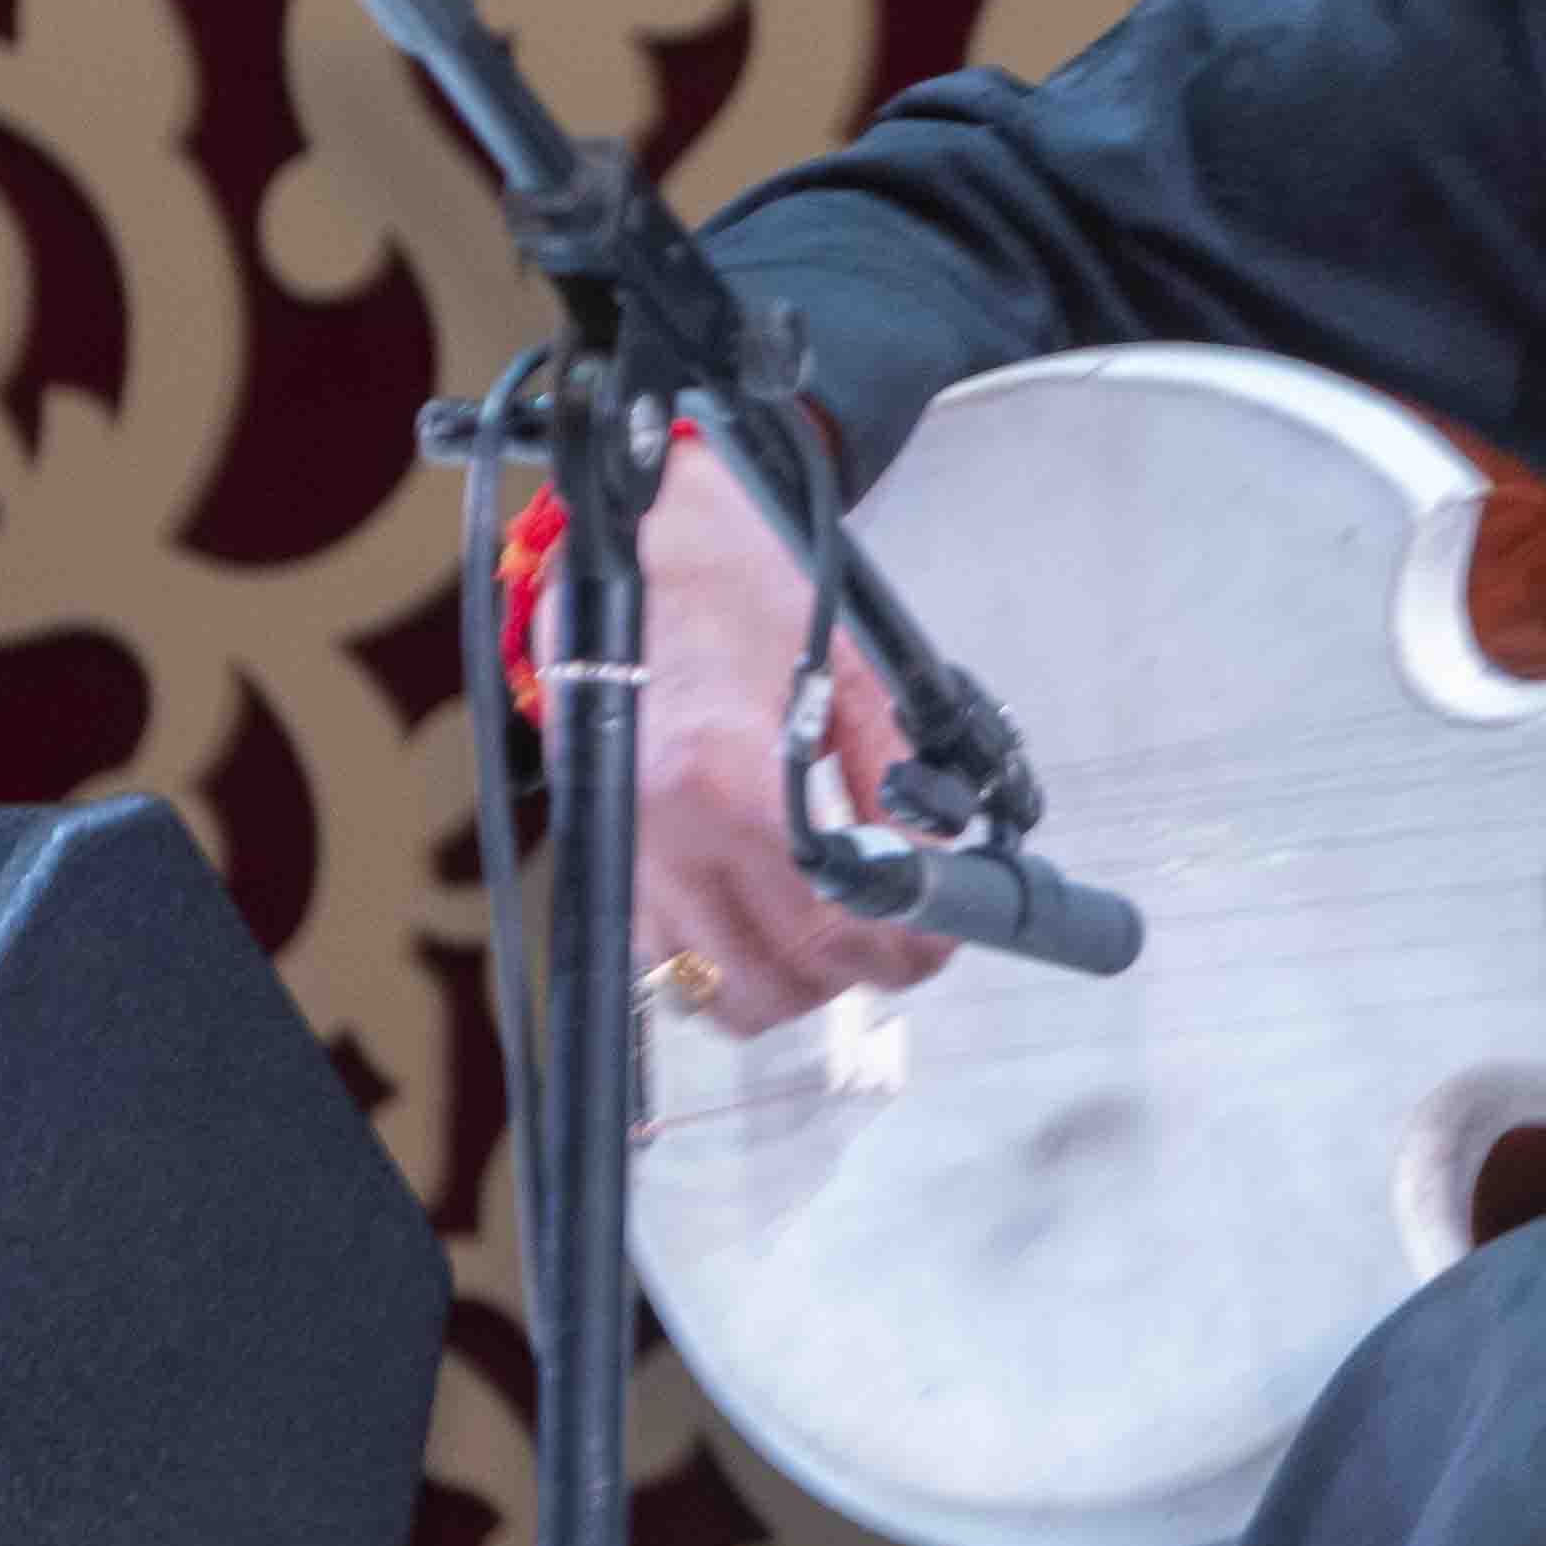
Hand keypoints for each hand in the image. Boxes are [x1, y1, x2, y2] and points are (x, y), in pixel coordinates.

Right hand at [616, 433, 941, 1033]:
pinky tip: (767, 922)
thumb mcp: (843, 673)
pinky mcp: (606, 864)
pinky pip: (669, 967)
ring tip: (835, 933)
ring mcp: (625, 857)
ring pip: (720, 994)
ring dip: (793, 983)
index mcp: (724, 780)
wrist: (643, 551)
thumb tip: (938, 858)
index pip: (828, 922)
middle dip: (858, 973)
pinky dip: (726, 966)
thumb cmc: (738, 592)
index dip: (901, 948)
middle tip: (903, 938)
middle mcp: (660, 834)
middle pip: (779, 977)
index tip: (938, 938)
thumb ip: (892, 775)